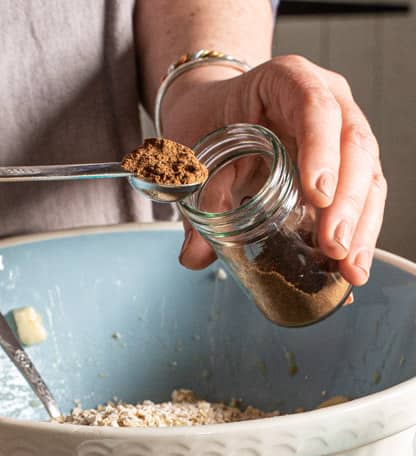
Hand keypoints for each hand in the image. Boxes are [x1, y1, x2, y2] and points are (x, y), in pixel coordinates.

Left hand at [160, 55, 385, 286]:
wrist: (214, 111)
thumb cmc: (207, 122)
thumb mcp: (194, 155)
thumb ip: (196, 200)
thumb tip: (194, 257)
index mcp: (286, 81)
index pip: (315, 106)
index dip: (321, 150)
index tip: (317, 195)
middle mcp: (327, 99)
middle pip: (353, 146)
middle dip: (347, 203)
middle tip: (332, 246)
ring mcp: (341, 132)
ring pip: (368, 175)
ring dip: (361, 226)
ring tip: (349, 269)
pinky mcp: (345, 165)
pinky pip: (362, 196)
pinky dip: (357, 233)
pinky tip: (347, 268)